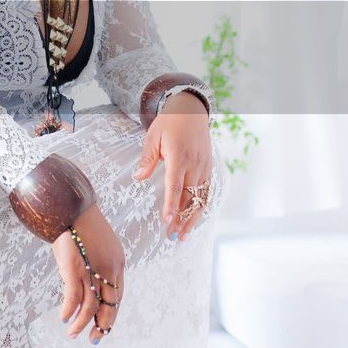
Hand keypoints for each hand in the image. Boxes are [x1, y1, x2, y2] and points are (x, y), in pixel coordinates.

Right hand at [52, 204, 124, 342]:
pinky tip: (64, 318)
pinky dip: (69, 310)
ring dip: (82, 322)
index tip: (103, 324)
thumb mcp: (93, 245)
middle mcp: (109, 268)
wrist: (70, 205)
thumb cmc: (79, 223)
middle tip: (95, 338)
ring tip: (74, 334)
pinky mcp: (75, 268)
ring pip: (90, 304)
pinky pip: (74, 296)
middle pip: (109, 303)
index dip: (110, 312)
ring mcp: (92, 268)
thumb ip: (94, 262)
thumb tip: (85, 279)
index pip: (117, 294)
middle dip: (102, 323)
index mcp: (117, 262)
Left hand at [132, 91, 212, 241]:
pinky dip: (201, 207)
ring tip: (185, 235)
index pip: (175, 186)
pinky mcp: (208, 167)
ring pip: (200, 198)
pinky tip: (195, 219)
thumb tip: (138, 177)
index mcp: (180, 157)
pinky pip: (207, 191)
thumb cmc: (169, 122)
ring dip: (193, 218)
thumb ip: (147, 159)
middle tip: (173, 237)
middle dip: (181, 219)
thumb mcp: (153, 137)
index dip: (171, 206)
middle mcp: (195, 164)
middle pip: (189, 197)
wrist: (191, 110)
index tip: (168, 222)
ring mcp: (204, 167)